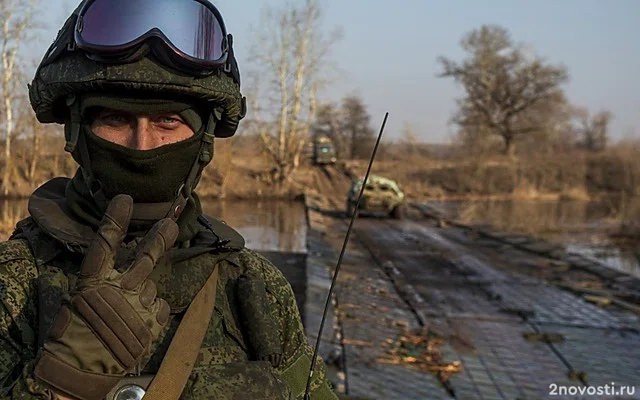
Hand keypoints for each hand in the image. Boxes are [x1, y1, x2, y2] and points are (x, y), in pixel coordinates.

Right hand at [34, 195, 177, 399]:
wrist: (83, 371)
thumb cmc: (72, 336)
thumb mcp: (77, 302)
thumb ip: (98, 283)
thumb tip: (114, 270)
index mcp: (94, 280)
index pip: (106, 242)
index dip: (116, 219)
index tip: (125, 199)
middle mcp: (120, 287)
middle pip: (147, 255)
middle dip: (161, 237)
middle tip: (172, 223)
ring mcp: (140, 303)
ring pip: (151, 286)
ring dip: (143, 294)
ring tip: (127, 311)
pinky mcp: (154, 320)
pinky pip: (160, 306)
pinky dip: (152, 310)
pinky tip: (139, 321)